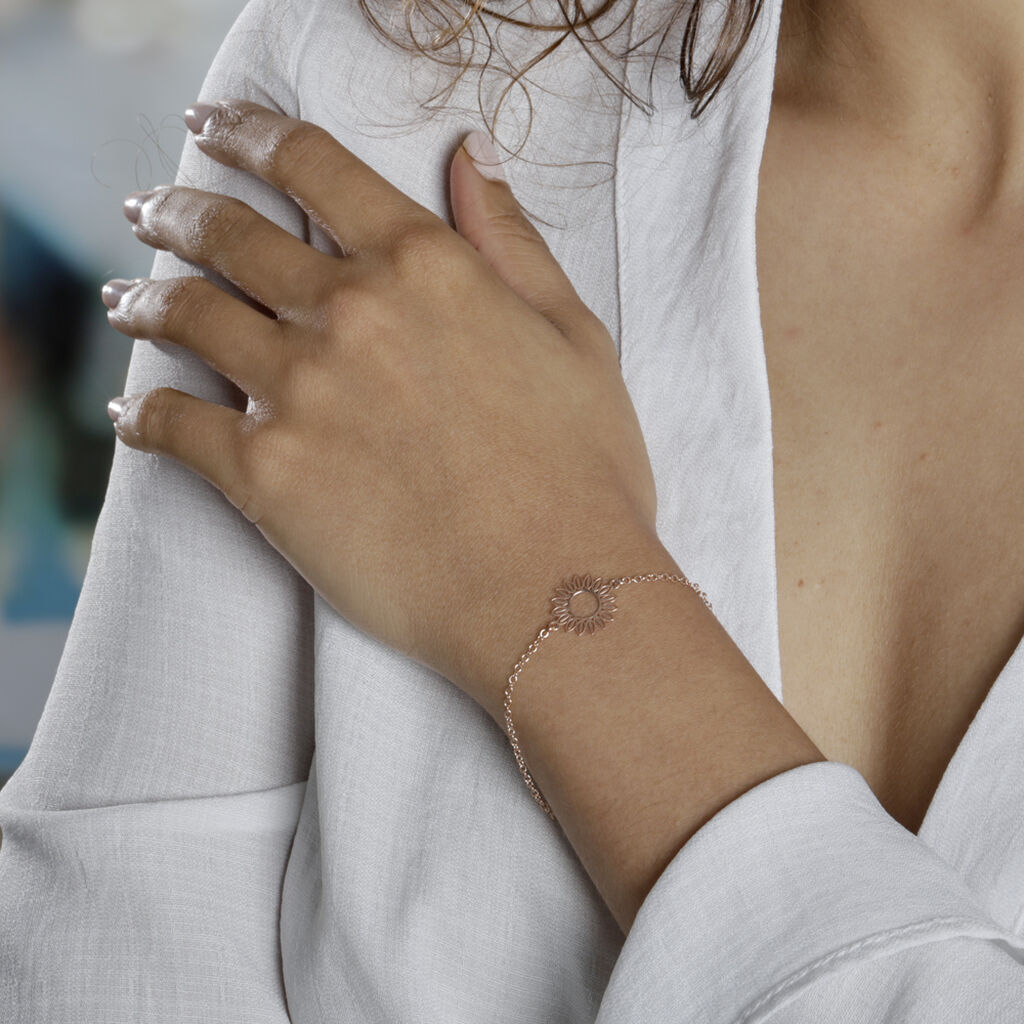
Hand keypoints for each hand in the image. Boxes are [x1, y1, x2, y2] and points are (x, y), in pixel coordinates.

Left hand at [102, 98, 663, 717]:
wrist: (556, 595)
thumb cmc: (582, 473)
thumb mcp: (574, 336)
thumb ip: (511, 240)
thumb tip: (470, 156)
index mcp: (425, 267)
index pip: (312, 165)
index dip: (254, 135)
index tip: (222, 131)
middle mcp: (350, 312)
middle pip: (229, 234)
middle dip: (179, 212)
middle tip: (154, 212)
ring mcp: (299, 392)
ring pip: (185, 318)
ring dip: (145, 302)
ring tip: (130, 304)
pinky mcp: (265, 476)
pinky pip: (172, 428)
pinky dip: (141, 416)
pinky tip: (132, 413)